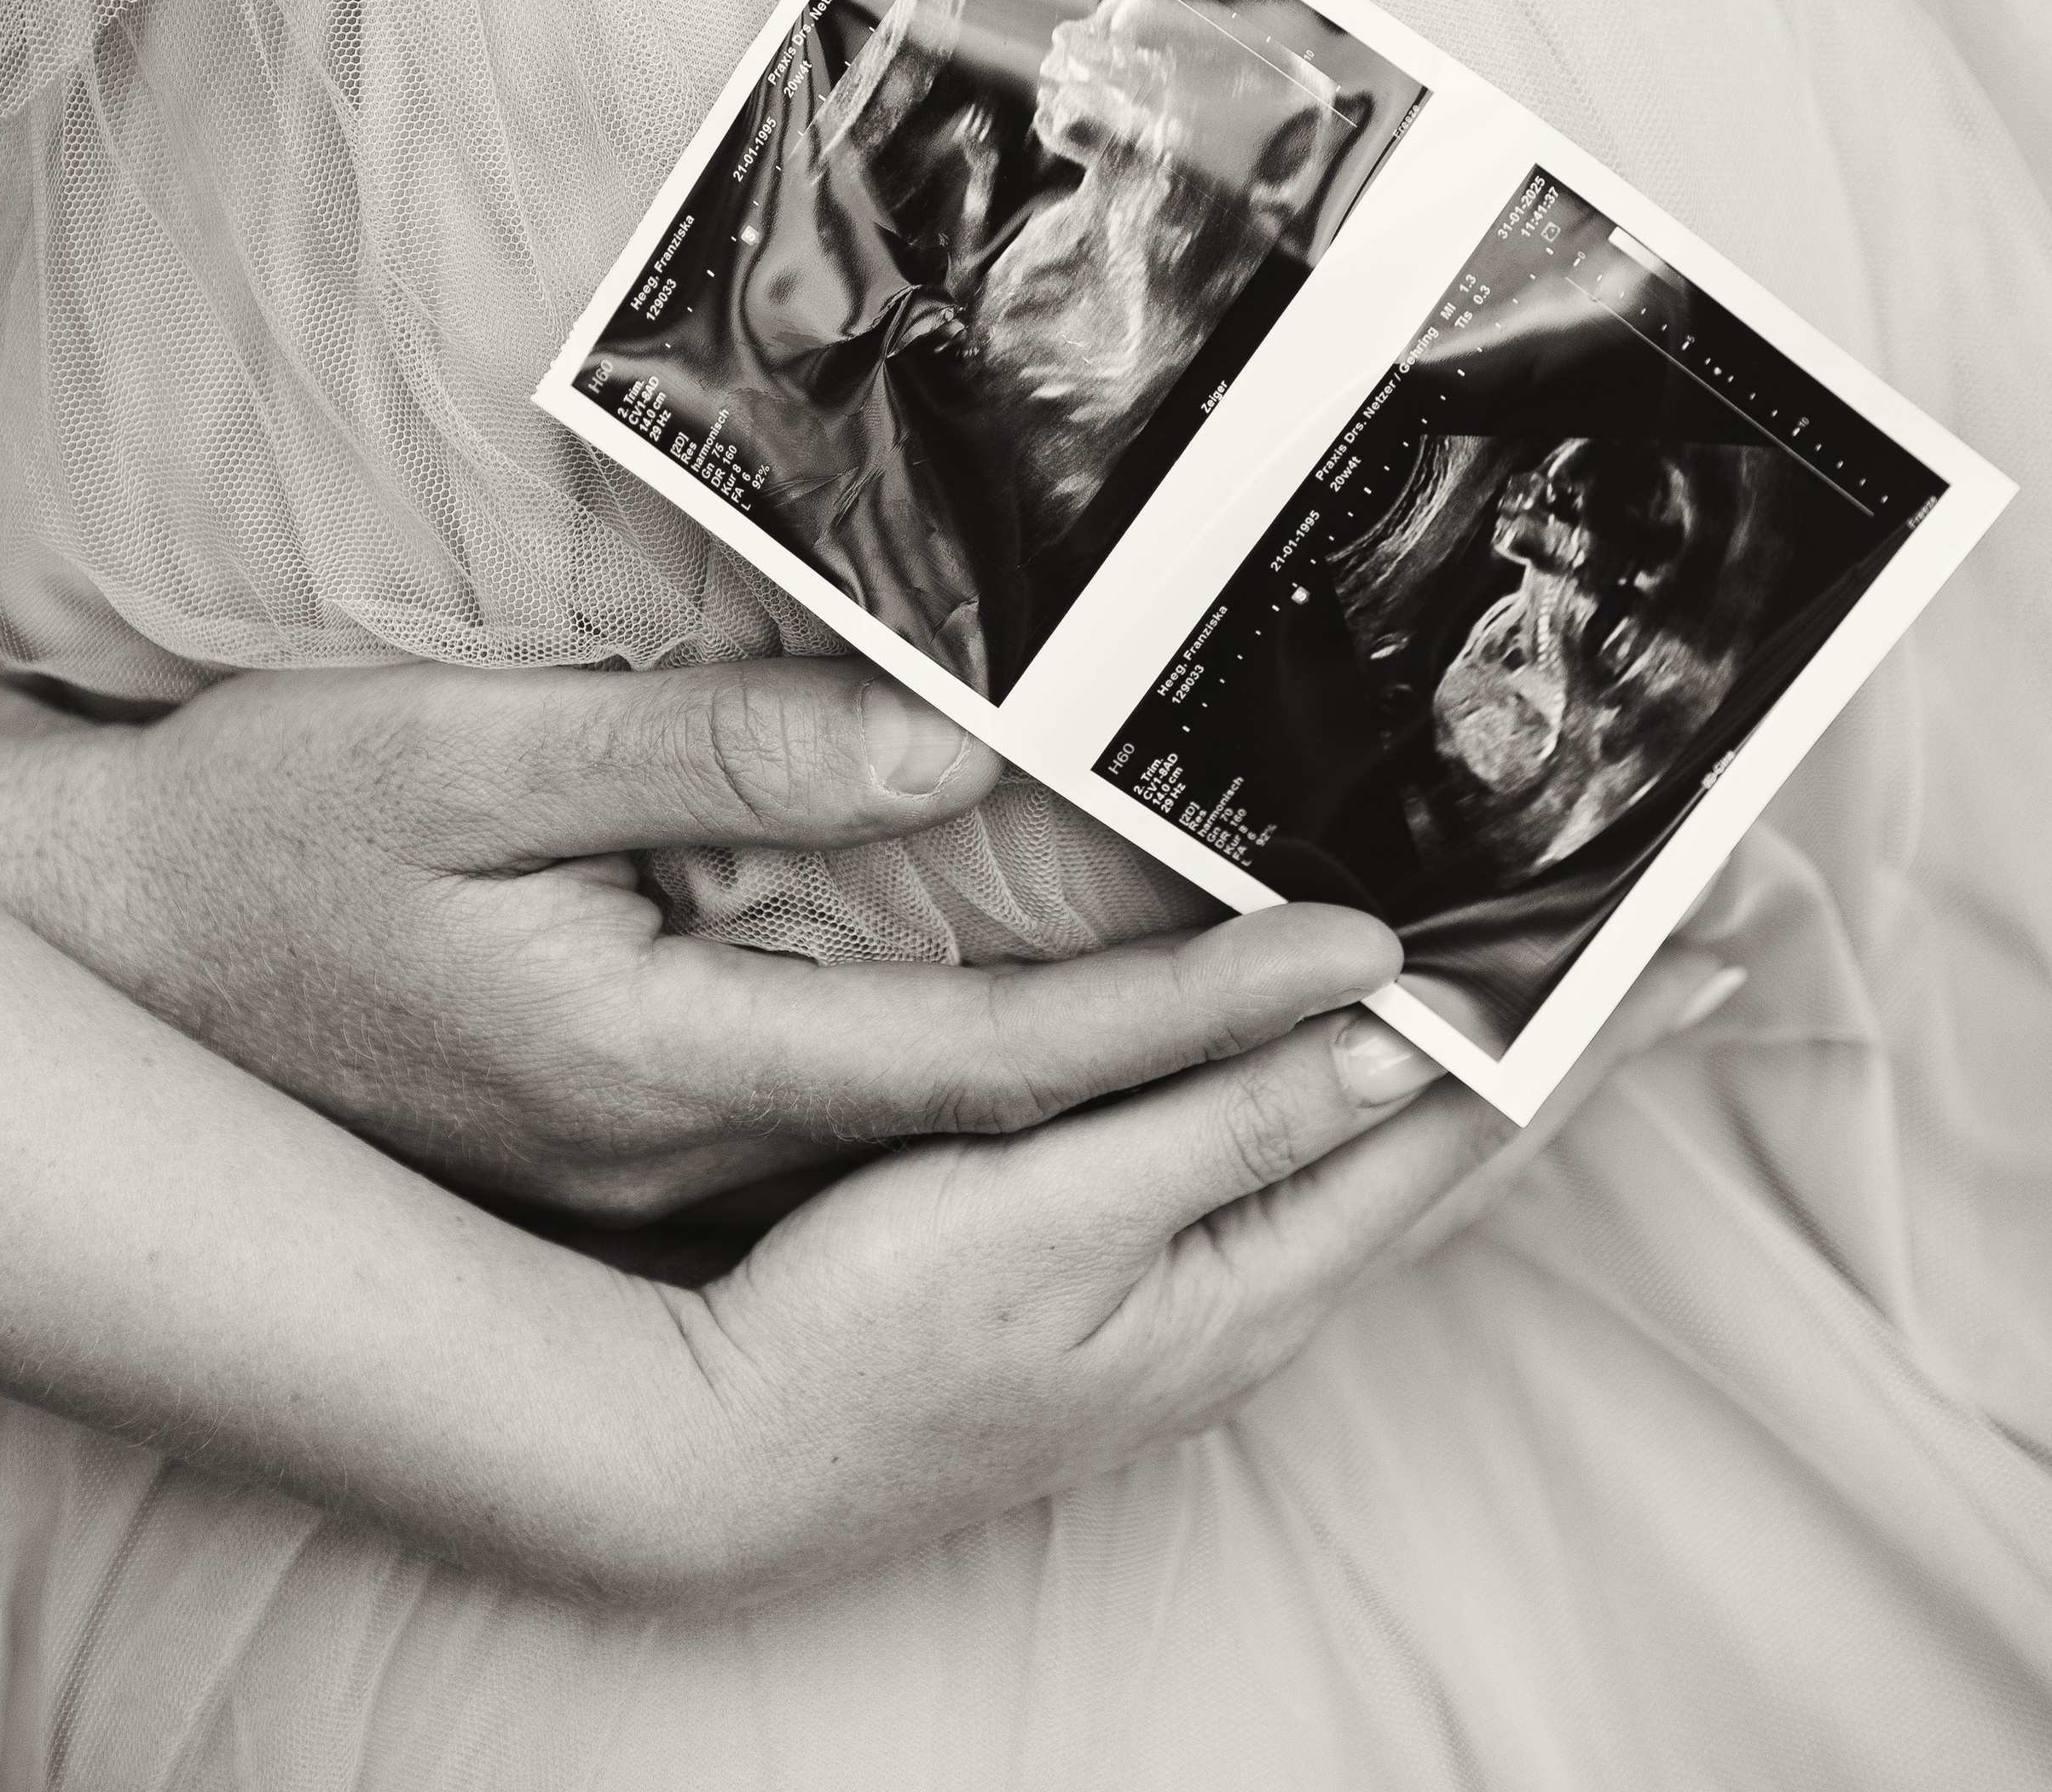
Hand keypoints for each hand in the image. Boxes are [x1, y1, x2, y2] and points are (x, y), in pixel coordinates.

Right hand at [0, 652, 1404, 1222]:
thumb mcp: (458, 759)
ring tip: (1389, 1064)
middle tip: (1477, 1032)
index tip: (1381, 965)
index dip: (1198, 1016)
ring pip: (989, 1171)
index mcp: (659, 1058)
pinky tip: (1156, 1073)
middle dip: (1262, 1102)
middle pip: (1030, 1155)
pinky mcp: (662, 1145)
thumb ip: (691, 750)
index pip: (996, 1062)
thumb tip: (921, 748)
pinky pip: (914, 1153)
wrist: (130, 969)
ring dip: (1195, 1129)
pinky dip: (1069, 1117)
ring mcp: (679, 1170)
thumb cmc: (276, 841)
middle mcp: (696, 1150)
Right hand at [624, 933, 1738, 1600]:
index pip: (1459, 1130)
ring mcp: (1188, 1317)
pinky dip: (1367, 1113)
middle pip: (1450, 1158)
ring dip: (1478, 1083)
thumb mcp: (1057, 1199)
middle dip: (1568, 1055)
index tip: (1683, 943)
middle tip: (1681, 960)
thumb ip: (1229, 1107)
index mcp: (1248, 1281)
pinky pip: (1299, 1186)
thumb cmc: (867, 1328)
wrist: (716, 1457)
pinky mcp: (1126, 1304)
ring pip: (1378, 1171)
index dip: (1573, 1029)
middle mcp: (1247, 1309)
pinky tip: (1357, 1084)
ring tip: (1557, 1007)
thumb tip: (1397, 1019)